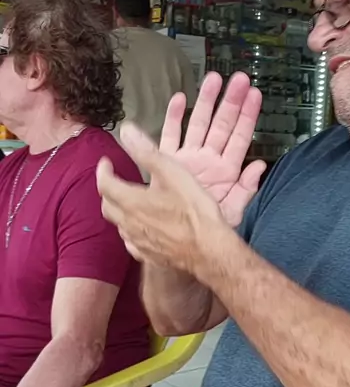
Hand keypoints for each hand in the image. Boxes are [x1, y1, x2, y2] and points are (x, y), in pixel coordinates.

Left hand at [97, 127, 228, 273]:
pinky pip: (132, 242)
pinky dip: (131, 231)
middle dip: (108, 191)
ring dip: (119, 211)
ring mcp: (139, 242)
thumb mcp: (172, 173)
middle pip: (107, 205)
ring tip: (128, 202)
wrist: (209, 250)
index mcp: (132, 201)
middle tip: (115, 181)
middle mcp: (129, 223)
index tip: (106, 163)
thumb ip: (146, 152)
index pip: (104, 184)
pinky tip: (141, 228)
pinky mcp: (149, 256)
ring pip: (119, 224)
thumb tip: (127, 131)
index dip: (103, 170)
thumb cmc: (194, 212)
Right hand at [159, 71, 265, 226]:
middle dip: (229, 101)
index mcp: (226, 170)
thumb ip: (245, 190)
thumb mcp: (233, 212)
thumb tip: (259, 167)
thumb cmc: (211, 229)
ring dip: (206, 102)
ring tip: (213, 79)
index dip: (247, 115)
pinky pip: (171, 136)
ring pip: (198, 124)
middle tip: (237, 78)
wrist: (184, 240)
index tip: (255, 94)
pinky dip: (174, 118)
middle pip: (221, 125)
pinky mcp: (168, 162)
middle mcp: (208, 159)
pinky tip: (180, 98)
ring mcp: (189, 158)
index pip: (239, 137)